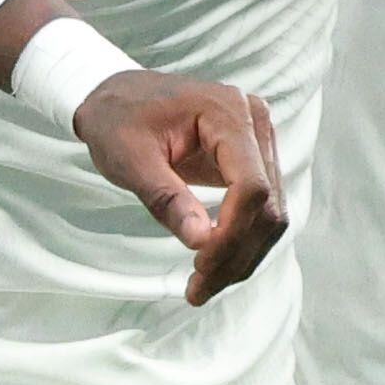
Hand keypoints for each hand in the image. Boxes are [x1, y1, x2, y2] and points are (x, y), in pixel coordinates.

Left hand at [71, 72, 287, 305]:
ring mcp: (258, 140)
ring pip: (270, 214)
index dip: (232, 233)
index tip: (199, 264)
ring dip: (241, 256)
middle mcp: (254, 122)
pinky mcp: (252, 158)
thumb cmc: (117, 120)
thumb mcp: (129, 159)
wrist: (114, 94)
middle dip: (237, 254)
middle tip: (198, 290)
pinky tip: (212, 266)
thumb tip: (201, 242)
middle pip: (268, 205)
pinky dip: (239, 241)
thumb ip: (166, 198)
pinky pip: (259, 208)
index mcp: (227, 112)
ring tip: (202, 287)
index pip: (252, 185)